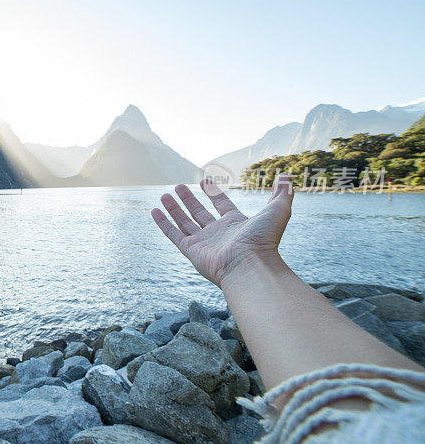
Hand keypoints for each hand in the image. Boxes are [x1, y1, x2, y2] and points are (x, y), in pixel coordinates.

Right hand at [151, 172, 293, 287]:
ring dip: (174, 208)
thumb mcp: (277, 211)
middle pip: (199, 213)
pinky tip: (155, 211)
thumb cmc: (264, 240)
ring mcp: (203, 243)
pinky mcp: (191, 251)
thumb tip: (288, 176)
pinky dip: (163, 223)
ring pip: (184, 222)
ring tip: (165, 195)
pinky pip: (173, 234)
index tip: (204, 181)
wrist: (250, 266)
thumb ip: (282, 193)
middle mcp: (218, 234)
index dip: (213, 192)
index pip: (221, 205)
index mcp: (235, 224)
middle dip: (189, 200)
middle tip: (178, 187)